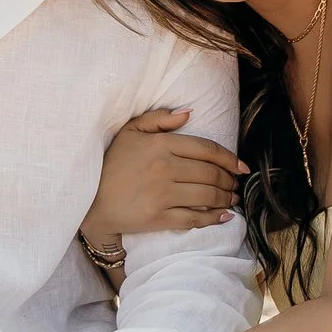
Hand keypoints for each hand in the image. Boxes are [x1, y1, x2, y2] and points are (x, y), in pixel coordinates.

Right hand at [80, 109, 246, 259]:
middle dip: (229, 180)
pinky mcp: (158, 217)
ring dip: (225, 198)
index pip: (207, 149)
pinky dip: (213, 218)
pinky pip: (194, 218)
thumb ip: (159, 119)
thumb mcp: (130, 132)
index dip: (229, 159)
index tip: (241, 167)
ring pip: (207, 195)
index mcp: (161, 145)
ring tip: (231, 198)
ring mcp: (162, 194)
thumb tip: (189, 113)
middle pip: (211, 173)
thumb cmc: (111, 164)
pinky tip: (223, 216)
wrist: (90, 200)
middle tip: (235, 184)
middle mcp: (165, 168)